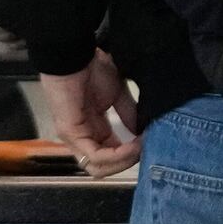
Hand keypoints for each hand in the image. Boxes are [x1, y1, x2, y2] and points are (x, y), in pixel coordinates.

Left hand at [35, 56, 141, 177]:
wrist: (75, 55)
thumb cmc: (92, 69)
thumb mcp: (118, 94)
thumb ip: (129, 114)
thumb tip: (143, 132)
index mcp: (93, 129)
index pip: (110, 155)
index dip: (131, 155)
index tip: (151, 142)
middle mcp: (82, 138)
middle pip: (103, 168)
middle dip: (128, 163)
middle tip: (146, 149)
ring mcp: (74, 138)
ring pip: (98, 167)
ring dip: (124, 161)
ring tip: (141, 148)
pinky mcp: (71, 133)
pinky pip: (96, 156)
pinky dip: (118, 155)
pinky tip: (133, 146)